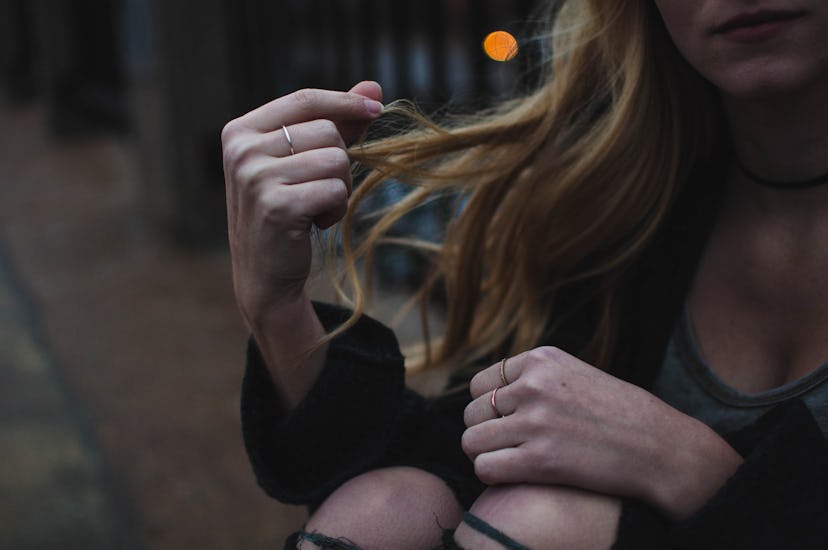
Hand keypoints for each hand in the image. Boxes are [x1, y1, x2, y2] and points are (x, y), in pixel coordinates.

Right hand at [222, 82, 383, 326]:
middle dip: (338, 161)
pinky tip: (313, 223)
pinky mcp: (277, 206)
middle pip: (327, 131)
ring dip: (339, 187)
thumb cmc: (285, 212)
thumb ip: (334, 122)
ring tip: (315, 207)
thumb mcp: (301, 162)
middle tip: (318, 189)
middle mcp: (242, 150)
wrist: (264, 275)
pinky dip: (336, 209)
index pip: (304, 100)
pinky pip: (335, 190)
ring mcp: (256, 178)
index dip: (345, 102)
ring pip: (336, 160)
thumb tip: (373, 87)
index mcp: (240, 131)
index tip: (376, 110)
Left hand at [462, 346, 742, 518]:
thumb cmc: (619, 415)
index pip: (479, 384)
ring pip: (471, 441)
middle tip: (511, 447)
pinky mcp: (540, 460)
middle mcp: (534, 385)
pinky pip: (484, 467)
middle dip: (485, 432)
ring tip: (511, 461)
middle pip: (471, 413)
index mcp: (541, 360)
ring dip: (486, 455)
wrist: (661, 448)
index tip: (509, 423)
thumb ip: (535, 378)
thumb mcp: (575, 375)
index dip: (488, 408)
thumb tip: (489, 395)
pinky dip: (492, 475)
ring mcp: (536, 422)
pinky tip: (516, 475)